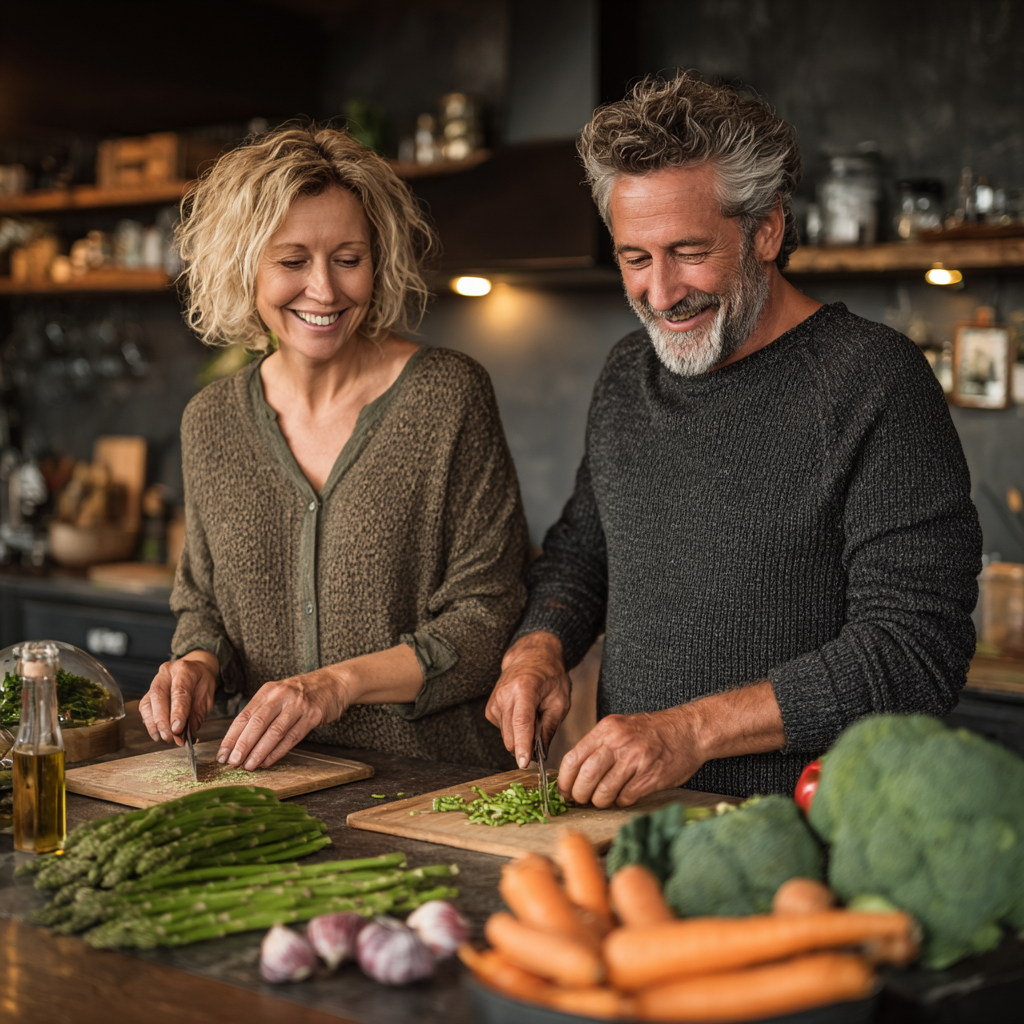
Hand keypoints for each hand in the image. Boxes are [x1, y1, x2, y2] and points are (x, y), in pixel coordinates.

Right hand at [140, 651, 218, 745]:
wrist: (196, 670)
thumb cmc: (202, 683)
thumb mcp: (207, 697)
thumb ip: (196, 715)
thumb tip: (183, 734)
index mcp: (184, 670)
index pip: (179, 692)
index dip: (177, 713)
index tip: (178, 729)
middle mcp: (166, 673)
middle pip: (158, 697)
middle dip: (162, 721)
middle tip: (169, 737)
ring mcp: (154, 681)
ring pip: (147, 703)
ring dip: (154, 724)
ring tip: (164, 737)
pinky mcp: (148, 692)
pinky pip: (144, 708)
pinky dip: (149, 723)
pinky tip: (157, 733)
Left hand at [216, 668, 346, 770]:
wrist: (333, 683)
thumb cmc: (301, 693)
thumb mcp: (278, 695)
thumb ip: (261, 712)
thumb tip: (238, 740)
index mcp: (268, 690)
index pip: (244, 715)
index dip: (231, 736)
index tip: (222, 754)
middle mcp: (282, 695)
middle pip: (257, 723)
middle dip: (242, 745)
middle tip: (232, 762)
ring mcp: (298, 705)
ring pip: (274, 731)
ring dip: (259, 751)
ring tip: (248, 765)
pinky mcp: (313, 715)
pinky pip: (292, 737)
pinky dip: (278, 752)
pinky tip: (268, 762)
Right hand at [486, 632, 570, 768]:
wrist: (531, 658)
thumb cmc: (549, 676)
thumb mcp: (560, 700)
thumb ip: (550, 727)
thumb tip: (542, 753)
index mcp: (524, 688)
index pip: (521, 722)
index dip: (522, 745)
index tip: (524, 763)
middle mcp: (504, 695)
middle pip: (511, 735)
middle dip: (525, 746)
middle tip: (541, 738)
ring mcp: (494, 702)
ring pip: (506, 736)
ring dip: (520, 737)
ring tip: (533, 717)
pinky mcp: (490, 709)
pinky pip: (503, 730)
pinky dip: (514, 730)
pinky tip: (522, 715)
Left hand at [557, 707, 705, 808]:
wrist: (689, 730)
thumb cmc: (652, 732)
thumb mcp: (620, 728)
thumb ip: (598, 747)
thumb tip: (574, 775)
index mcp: (606, 729)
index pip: (572, 758)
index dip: (564, 780)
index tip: (565, 790)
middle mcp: (618, 742)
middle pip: (585, 777)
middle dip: (580, 795)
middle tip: (582, 800)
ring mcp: (635, 759)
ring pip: (604, 792)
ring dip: (600, 801)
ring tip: (604, 799)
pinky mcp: (650, 776)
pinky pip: (625, 798)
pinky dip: (620, 802)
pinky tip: (625, 795)